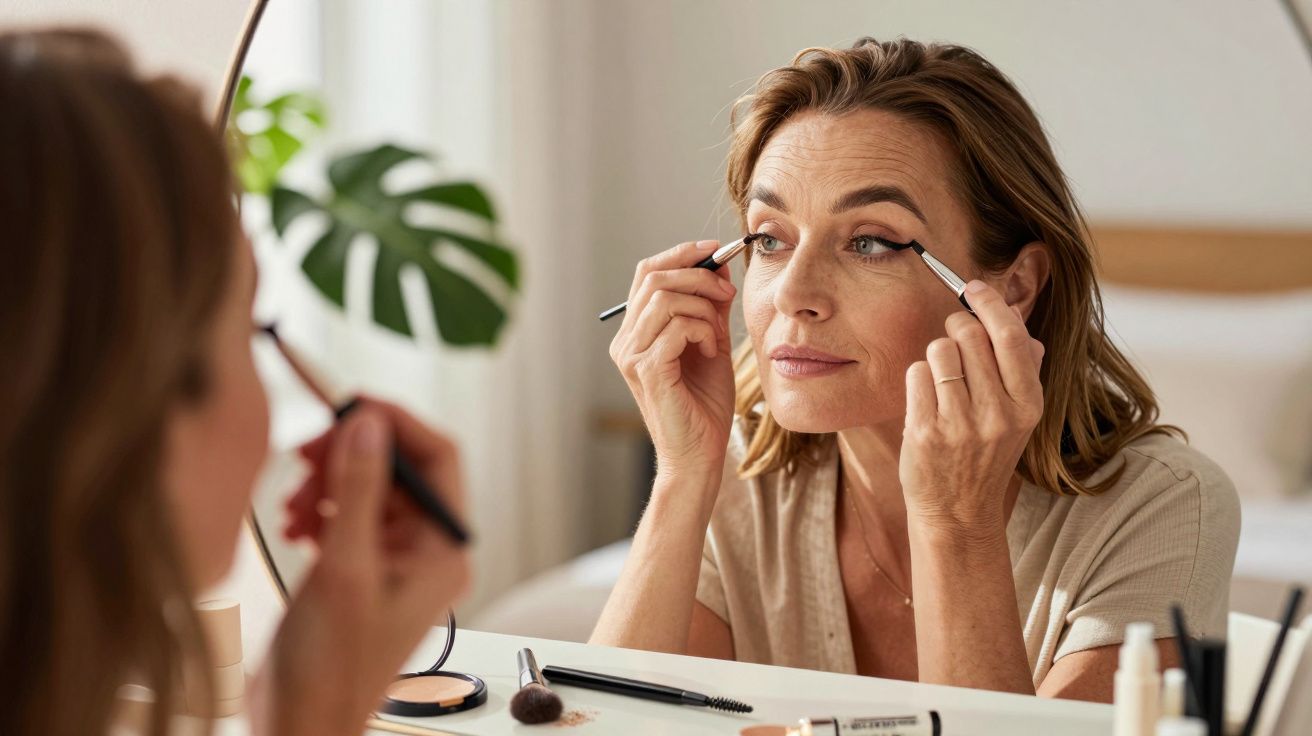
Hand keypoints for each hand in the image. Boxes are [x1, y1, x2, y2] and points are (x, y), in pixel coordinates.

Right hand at [251, 399, 469, 735]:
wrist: (300, 721)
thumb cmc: (330, 667)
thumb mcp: (343, 569)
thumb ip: (356, 492)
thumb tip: (369, 424)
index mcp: (443, 551)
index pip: (438, 459)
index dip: (395, 423)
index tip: (349, 403)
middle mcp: (427, 551)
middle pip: (398, 469)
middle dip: (349, 455)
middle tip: (305, 454)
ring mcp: (395, 560)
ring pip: (367, 489)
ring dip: (327, 483)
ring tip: (292, 504)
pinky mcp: (363, 569)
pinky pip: (347, 515)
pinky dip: (319, 510)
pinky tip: (292, 525)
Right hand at [609, 240, 736, 478]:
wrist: (700, 455)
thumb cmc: (704, 405)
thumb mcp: (712, 342)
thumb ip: (711, 306)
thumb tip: (717, 265)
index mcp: (636, 331)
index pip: (648, 273)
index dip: (681, 254)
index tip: (715, 252)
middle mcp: (625, 340)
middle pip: (654, 278)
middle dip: (699, 277)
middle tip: (727, 293)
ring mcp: (631, 355)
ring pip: (665, 299)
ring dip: (703, 308)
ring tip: (718, 333)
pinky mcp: (646, 370)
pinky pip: (676, 326)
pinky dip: (703, 330)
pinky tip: (712, 350)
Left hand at [899, 281, 1044, 537]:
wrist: (958, 514)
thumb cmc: (986, 457)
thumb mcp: (1019, 418)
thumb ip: (1023, 370)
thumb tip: (1019, 321)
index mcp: (1028, 404)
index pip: (1011, 335)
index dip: (990, 304)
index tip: (975, 288)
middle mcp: (998, 413)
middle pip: (969, 335)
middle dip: (956, 328)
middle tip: (954, 340)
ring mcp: (959, 423)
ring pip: (939, 350)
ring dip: (936, 357)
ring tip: (943, 384)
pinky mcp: (924, 431)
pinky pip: (916, 374)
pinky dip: (918, 380)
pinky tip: (926, 403)